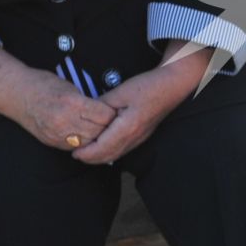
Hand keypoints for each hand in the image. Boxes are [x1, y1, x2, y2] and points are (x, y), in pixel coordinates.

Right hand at [5, 70, 117, 151]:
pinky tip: (88, 137)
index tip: (117, 112)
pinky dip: (84, 143)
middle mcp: (65, 120)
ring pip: (88, 143)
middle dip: (108, 128)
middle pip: (98, 132)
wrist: (16, 94)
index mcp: (72, 102)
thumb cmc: (43, 85)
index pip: (104, 115)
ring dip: (97, 138)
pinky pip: (75, 147)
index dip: (113, 114)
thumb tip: (105, 111)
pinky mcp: (52, 141)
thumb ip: (87, 101)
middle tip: (114, 124)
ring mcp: (57, 134)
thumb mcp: (70, 86)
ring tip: (103, 132)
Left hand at [71, 69, 185, 164]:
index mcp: (128, 127)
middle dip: (90, 158)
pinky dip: (109, 152)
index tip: (73, 152)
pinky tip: (102, 147)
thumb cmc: (147, 87)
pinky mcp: (142, 135)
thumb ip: (102, 105)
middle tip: (75, 154)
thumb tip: (85, 114)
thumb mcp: (120, 92)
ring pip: (116, 155)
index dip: (86, 153)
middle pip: (109, 155)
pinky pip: (123, 150)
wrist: (172, 86)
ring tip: (85, 153)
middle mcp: (134, 137)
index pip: (102, 148)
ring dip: (100, 157)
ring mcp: (140, 138)